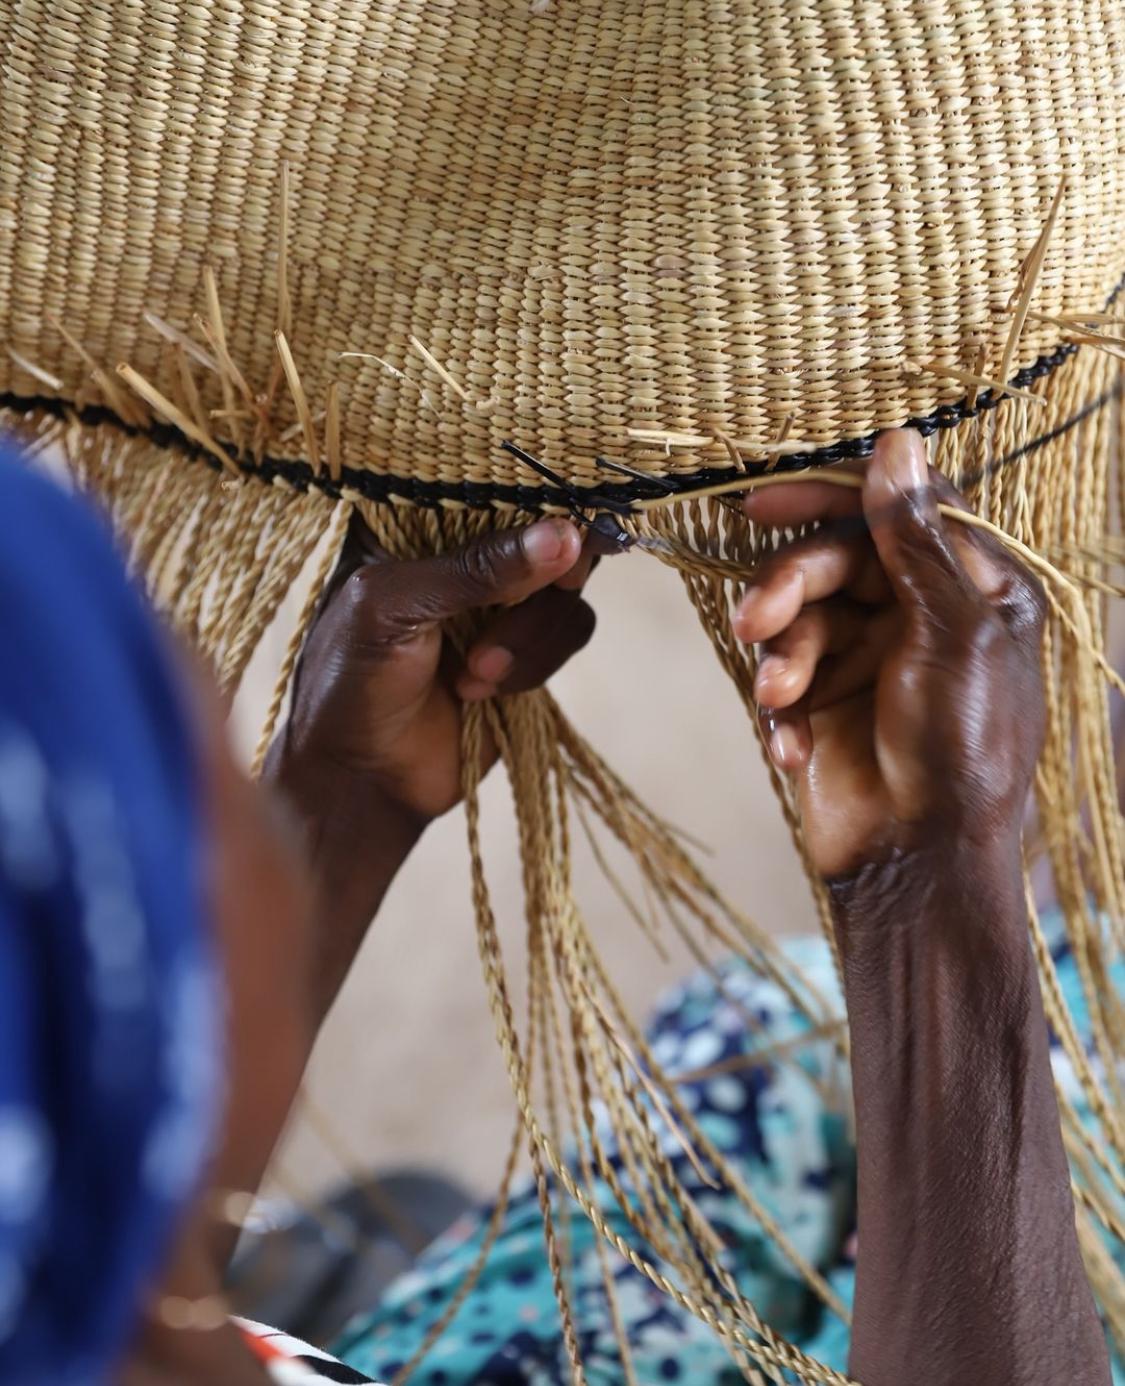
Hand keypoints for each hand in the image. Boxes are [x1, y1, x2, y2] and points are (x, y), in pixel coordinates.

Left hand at [278, 513, 595, 823]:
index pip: (491, 481)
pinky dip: (537, 662)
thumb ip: (476, 569)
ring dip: (531, 632)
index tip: (578, 514)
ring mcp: (501, 603)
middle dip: (550, 568)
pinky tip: (484, 691)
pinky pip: (570, 632)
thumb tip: (566, 535)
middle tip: (555, 583)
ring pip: (568, 588)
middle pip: (549, 529)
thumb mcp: (395, 608)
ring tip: (475, 672)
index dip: (541, 490)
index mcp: (416, 522)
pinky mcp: (527, 652)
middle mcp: (466, 555)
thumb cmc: (350, 680)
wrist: (360, 779)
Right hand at [735, 429, 1046, 880]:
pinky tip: (792, 747)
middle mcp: (918, 614)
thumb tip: (899, 442)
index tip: (765, 504)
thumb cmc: (961, 750)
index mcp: (970, 588)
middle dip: (789, 588)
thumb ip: (915, 539)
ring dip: (782, 657)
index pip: (896, 511)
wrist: (918, 865)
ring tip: (781, 699)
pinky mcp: (825, 707)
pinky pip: (781, 682)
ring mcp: (868, 660)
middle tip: (756, 621)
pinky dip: (779, 712)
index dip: (832, 498)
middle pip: (834, 563)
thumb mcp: (951, 632)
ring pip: (797, 621)